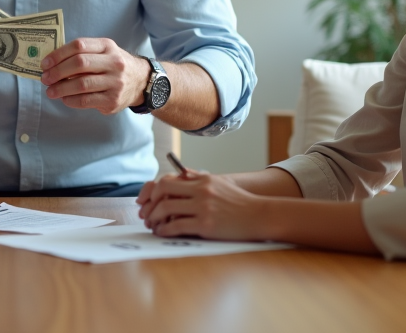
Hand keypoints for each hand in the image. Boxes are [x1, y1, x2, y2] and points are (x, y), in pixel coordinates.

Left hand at [39, 38, 149, 113]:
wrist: (141, 81)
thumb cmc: (113, 65)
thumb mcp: (104, 51)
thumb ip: (82, 54)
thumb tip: (52, 64)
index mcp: (107, 46)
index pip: (79, 45)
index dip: (59, 54)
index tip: (45, 63)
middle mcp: (114, 62)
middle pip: (80, 64)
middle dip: (57, 72)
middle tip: (45, 79)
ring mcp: (115, 82)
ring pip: (82, 84)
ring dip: (61, 88)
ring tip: (50, 91)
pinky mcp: (113, 100)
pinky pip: (86, 101)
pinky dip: (71, 100)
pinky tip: (64, 99)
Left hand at [137, 171, 268, 240]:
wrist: (260, 215)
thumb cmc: (239, 201)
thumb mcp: (219, 183)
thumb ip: (198, 178)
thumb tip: (179, 173)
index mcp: (202, 180)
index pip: (168, 180)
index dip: (153, 190)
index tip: (147, 200)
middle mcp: (201, 191)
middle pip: (163, 191)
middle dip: (149, 204)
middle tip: (145, 214)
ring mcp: (203, 208)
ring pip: (166, 209)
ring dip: (154, 218)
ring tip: (152, 225)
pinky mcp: (206, 225)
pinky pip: (176, 227)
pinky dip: (164, 230)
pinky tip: (162, 233)